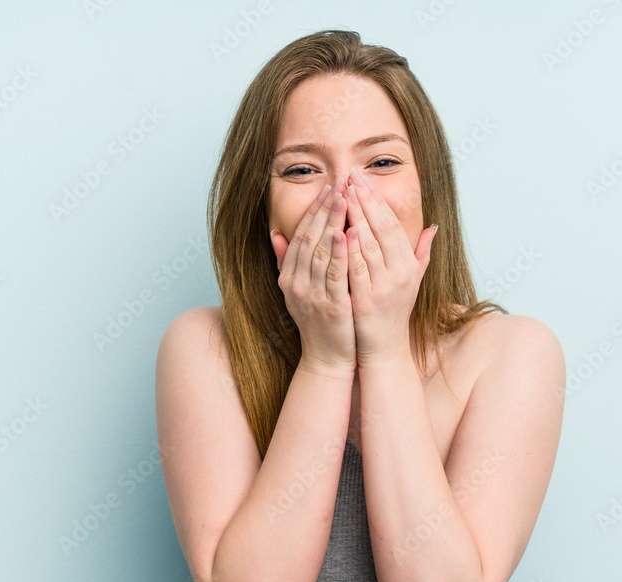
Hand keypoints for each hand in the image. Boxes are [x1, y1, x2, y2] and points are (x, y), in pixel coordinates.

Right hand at [270, 177, 355, 376]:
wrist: (327, 358)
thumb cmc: (320, 321)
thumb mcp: (300, 289)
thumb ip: (288, 261)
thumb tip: (274, 233)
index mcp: (289, 276)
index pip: (301, 235)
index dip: (314, 210)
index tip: (329, 188)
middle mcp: (296, 283)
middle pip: (310, 238)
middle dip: (325, 209)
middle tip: (339, 184)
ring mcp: (311, 295)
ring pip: (321, 252)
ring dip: (333, 223)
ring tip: (345, 199)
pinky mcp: (330, 306)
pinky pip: (334, 274)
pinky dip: (340, 253)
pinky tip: (347, 233)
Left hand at [344, 166, 437, 365]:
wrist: (384, 350)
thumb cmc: (395, 312)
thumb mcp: (413, 280)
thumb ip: (422, 252)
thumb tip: (433, 227)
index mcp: (409, 265)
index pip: (393, 224)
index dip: (378, 200)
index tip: (363, 179)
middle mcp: (400, 274)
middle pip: (381, 229)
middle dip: (366, 200)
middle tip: (351, 175)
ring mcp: (384, 288)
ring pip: (369, 245)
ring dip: (356, 217)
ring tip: (344, 193)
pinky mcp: (366, 301)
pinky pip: (358, 270)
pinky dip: (351, 250)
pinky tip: (342, 231)